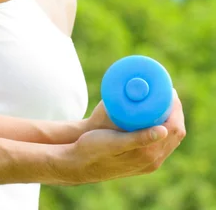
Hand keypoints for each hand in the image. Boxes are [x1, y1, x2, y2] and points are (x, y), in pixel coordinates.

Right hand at [57, 91, 185, 184]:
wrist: (79, 163)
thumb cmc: (93, 149)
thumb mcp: (114, 141)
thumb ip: (138, 138)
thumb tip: (163, 130)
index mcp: (148, 155)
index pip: (174, 128)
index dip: (175, 108)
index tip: (169, 90)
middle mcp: (153, 160)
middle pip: (176, 132)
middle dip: (175, 111)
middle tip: (165, 91)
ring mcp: (148, 161)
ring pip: (170, 137)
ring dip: (169, 118)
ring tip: (161, 100)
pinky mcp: (142, 159)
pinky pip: (160, 141)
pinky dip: (162, 125)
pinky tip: (153, 116)